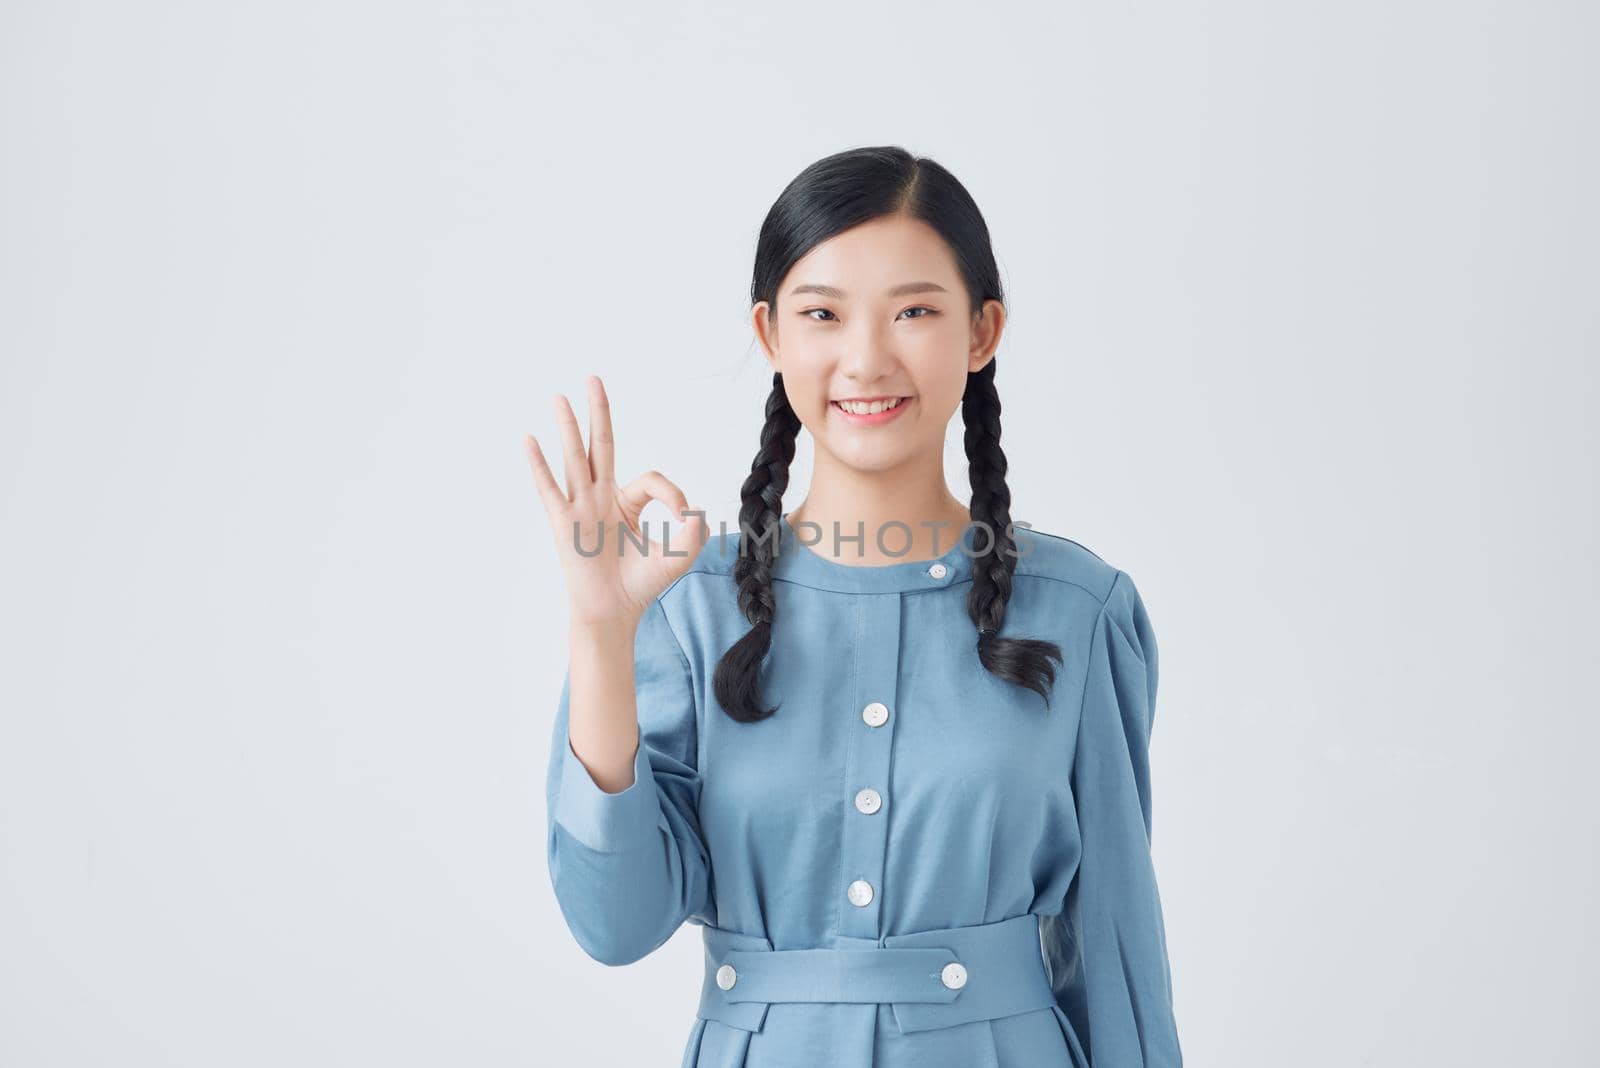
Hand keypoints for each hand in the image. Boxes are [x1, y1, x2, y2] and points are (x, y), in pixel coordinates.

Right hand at [524, 374, 708, 627]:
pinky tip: (530, 440)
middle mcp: (600, 498)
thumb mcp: (680, 553)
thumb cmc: (642, 584)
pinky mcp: (564, 523)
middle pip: (600, 446)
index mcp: (626, 502)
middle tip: (593, 378)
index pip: (649, 478)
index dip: (670, 491)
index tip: (683, 513)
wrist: (615, 611)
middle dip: (598, 412)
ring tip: (560, 397)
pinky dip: (539, 465)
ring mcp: (580, 508)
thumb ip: (694, 529)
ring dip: (568, 427)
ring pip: (575, 459)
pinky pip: (550, 489)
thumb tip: (693, 509)